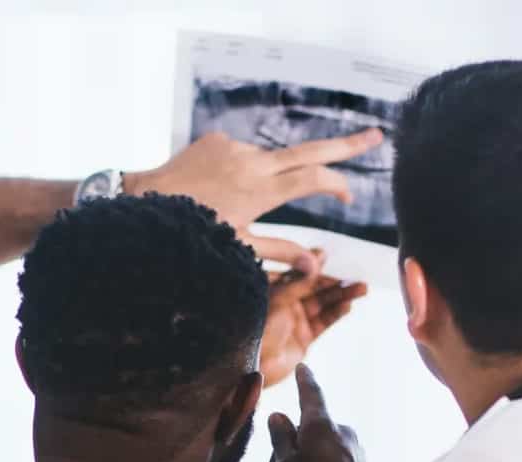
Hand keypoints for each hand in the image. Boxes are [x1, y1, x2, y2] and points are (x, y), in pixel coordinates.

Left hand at [126, 128, 383, 268]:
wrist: (144, 202)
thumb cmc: (191, 234)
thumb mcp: (236, 248)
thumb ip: (279, 251)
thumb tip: (317, 264)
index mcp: (259, 192)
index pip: (313, 178)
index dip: (337, 184)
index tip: (349, 195)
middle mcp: (252, 163)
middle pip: (309, 149)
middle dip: (346, 144)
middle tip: (377, 136)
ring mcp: (234, 147)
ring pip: (269, 160)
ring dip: (268, 178)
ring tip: (231, 204)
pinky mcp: (217, 139)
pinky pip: (241, 155)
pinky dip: (242, 171)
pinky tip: (217, 191)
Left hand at [261, 257, 367, 387]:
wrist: (251, 367)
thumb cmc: (256, 330)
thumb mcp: (278, 299)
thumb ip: (299, 279)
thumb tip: (319, 256)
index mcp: (273, 292)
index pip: (299, 274)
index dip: (314, 265)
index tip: (329, 255)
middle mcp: (286, 305)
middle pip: (315, 288)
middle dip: (335, 281)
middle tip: (356, 275)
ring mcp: (295, 322)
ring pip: (323, 304)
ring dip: (342, 296)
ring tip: (361, 288)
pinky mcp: (303, 339)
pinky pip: (323, 323)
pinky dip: (336, 313)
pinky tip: (348, 305)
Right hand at [269, 364, 372, 461]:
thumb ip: (280, 439)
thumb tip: (279, 416)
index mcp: (320, 426)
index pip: (311, 395)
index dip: (304, 381)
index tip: (304, 368)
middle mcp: (343, 432)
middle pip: (312, 429)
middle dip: (296, 444)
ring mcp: (357, 451)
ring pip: (324, 448)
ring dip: (310, 461)